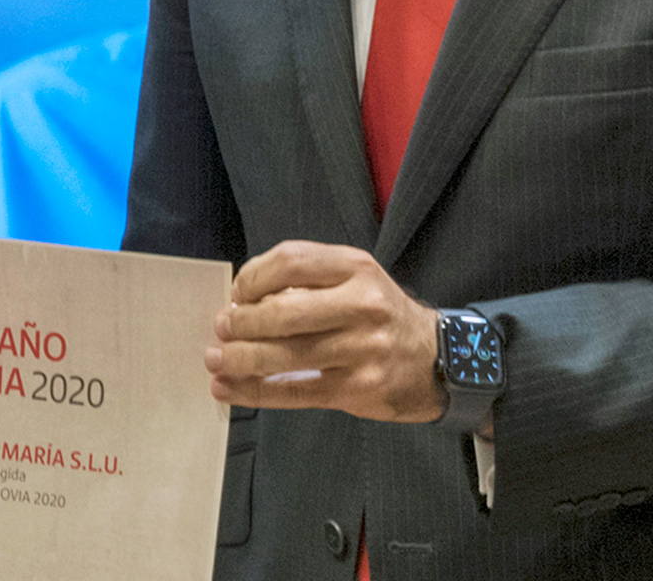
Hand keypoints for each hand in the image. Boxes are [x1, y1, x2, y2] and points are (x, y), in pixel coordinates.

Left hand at [203, 240, 443, 422]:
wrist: (438, 359)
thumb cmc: (379, 315)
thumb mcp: (353, 279)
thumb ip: (304, 280)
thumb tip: (240, 301)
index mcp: (356, 268)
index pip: (291, 261)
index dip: (252, 278)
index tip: (237, 294)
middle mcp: (363, 306)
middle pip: (283, 312)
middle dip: (241, 323)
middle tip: (221, 330)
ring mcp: (362, 350)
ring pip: (285, 355)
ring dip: (239, 359)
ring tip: (215, 359)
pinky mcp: (358, 389)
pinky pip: (295, 391)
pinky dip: (255, 392)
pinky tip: (228, 389)